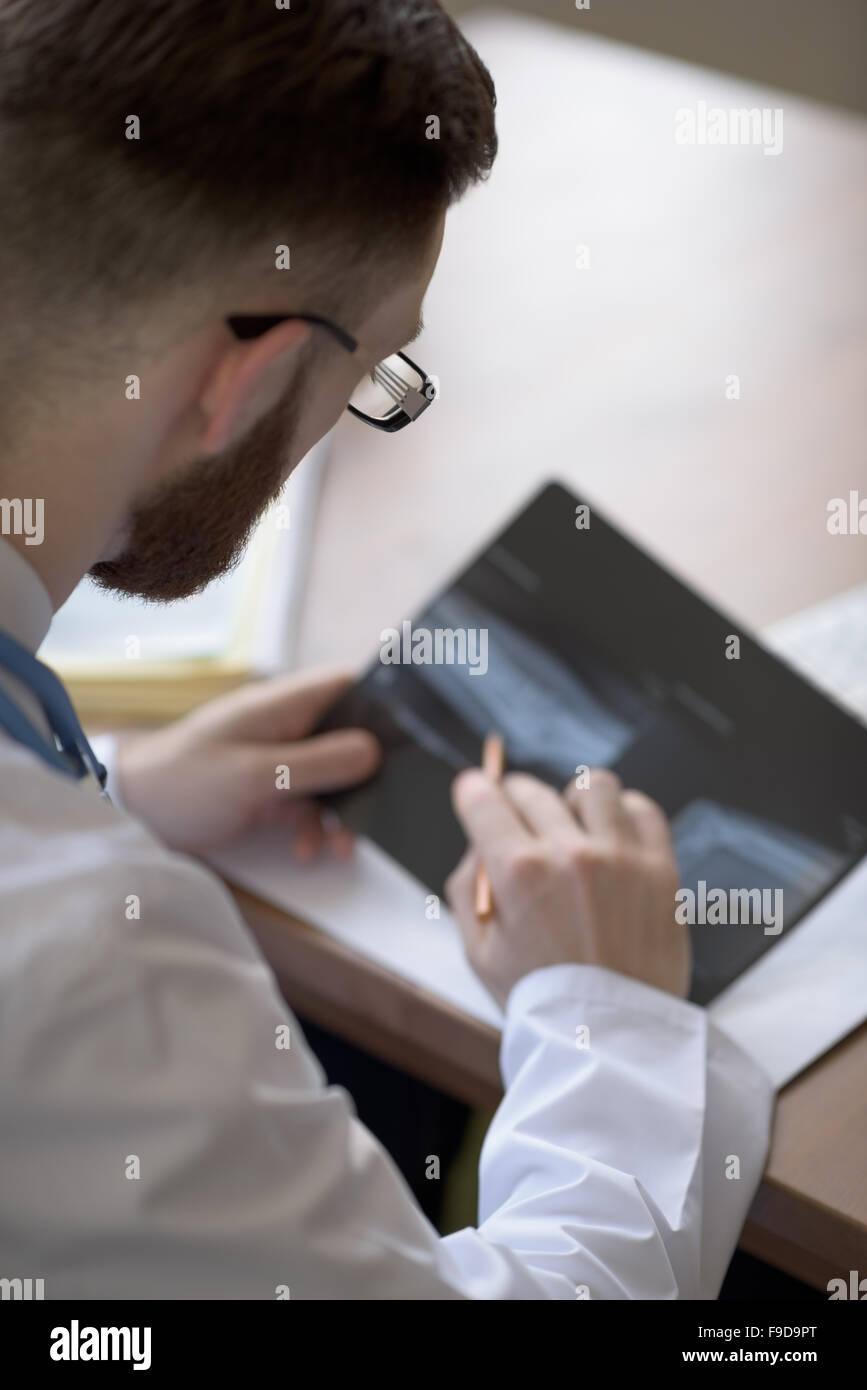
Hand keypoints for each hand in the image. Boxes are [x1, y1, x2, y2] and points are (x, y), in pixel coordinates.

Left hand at [114, 668, 379, 854]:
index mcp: (285, 705)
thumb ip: (318, 762)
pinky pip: (306, 805)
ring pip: (332, 779)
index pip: (350, 687)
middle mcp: (287, 726)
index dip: (385, 705)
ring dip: (341, 812)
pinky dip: (312, 828)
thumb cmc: (188, 781)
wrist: (131, 815)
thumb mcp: (259, 774)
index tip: (416, 740)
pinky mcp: (266, 792)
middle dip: (369, 775)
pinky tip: (307, 852)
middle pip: (349, 738)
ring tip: (343, 847)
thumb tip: (376, 751)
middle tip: (386, 808)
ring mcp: (277, 760)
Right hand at [446, 767, 687, 1009]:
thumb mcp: (477, 952)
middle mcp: (570, 853)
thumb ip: (468, 887)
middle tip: (517, 819)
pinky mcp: (661, 870)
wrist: (610, 1041)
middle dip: (514, 799)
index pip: (483, 798)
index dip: (472, 791)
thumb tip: (479, 843)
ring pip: (591, 786)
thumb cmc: (542, 1002)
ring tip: (572, 827)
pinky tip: (612, 836)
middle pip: (531, 791)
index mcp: (518, 872)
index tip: (474, 792)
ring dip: (572, 801)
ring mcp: (621, 858)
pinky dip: (624, 814)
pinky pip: (643, 810)